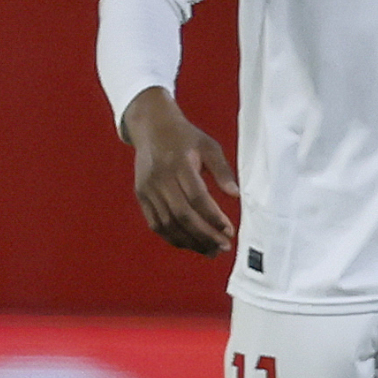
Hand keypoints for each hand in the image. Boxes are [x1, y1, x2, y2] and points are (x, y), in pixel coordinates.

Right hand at [122, 86, 238, 253]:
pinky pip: (155, 223)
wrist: (151, 127)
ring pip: (167, 223)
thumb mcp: (209, 146)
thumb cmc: (186, 137)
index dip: (213, 217)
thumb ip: (223, 171)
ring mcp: (148, 188)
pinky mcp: (141, 195)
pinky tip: (190, 244)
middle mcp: (160, 178)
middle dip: (204, 235)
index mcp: (179, 164)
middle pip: (182, 214)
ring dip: (190, 241)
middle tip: (223, 247)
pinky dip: (172, 237)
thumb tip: (236, 195)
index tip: (229, 231)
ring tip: (210, 251)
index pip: (197, 197)